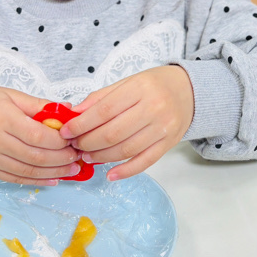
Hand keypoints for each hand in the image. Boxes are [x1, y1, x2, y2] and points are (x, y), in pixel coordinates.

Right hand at [0, 86, 81, 184]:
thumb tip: (69, 110)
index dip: (59, 141)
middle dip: (61, 159)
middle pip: (34, 156)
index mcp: (2, 117)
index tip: (74, 141)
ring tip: (71, 170)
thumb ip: (40, 105)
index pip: (37, 135)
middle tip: (77, 158)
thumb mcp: (12, 95)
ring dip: (53, 173)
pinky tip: (53, 179)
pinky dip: (37, 180)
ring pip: (27, 170)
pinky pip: (15, 179)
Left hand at [60, 65, 194, 180]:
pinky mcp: (169, 143)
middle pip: (113, 133)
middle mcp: (154, 107)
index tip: (66, 132)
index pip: (104, 110)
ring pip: (126, 149)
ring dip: (102, 157)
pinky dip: (126, 171)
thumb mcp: (128, 82)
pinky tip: (110, 174)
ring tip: (88, 156)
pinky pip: (145, 162)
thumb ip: (101, 98)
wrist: (190, 91)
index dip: (81, 124)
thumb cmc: (155, 85)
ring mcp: (163, 128)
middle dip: (88, 143)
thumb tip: (74, 115)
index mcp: (140, 88)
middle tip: (75, 146)